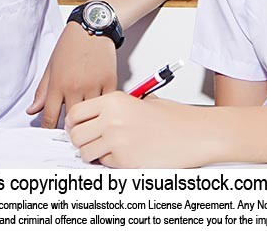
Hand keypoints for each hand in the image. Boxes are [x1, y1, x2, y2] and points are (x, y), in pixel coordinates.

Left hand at [26, 22, 116, 127]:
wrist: (92, 28)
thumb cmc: (71, 45)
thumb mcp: (51, 67)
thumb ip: (42, 91)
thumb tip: (32, 111)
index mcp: (58, 83)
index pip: (50, 117)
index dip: (49, 129)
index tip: (51, 132)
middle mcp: (75, 87)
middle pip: (71, 120)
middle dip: (68, 127)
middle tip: (69, 129)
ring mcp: (94, 85)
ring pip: (90, 115)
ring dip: (87, 120)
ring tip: (85, 121)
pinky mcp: (110, 82)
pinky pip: (105, 104)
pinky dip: (103, 109)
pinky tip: (100, 109)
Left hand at [66, 91, 203, 167]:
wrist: (194, 134)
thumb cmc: (172, 119)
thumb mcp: (139, 101)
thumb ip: (113, 108)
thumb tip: (90, 120)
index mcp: (113, 101)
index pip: (75, 114)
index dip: (72, 123)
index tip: (75, 127)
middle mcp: (111, 120)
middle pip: (75, 136)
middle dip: (80, 141)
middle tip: (89, 141)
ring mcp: (117, 143)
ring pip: (86, 154)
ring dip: (94, 154)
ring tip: (109, 149)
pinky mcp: (125, 162)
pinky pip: (106, 165)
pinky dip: (112, 162)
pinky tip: (128, 153)